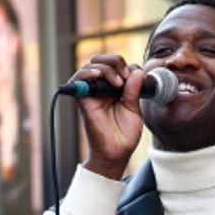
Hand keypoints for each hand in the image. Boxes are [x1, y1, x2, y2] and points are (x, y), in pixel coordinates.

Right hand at [71, 54, 147, 180]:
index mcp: (115, 89)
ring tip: (118, 82)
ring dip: (106, 68)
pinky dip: (88, 72)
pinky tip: (99, 75)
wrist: (116, 153)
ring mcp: (91, 93)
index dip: (127, 66)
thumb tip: (136, 70)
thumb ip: (134, 91)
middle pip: (103, 61)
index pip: (117, 66)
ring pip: (92, 66)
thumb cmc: (124, 135)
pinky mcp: (83, 99)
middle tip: (126, 76)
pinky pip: (78, 78)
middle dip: (116, 62)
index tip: (136, 77)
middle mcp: (102, 89)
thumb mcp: (134, 110)